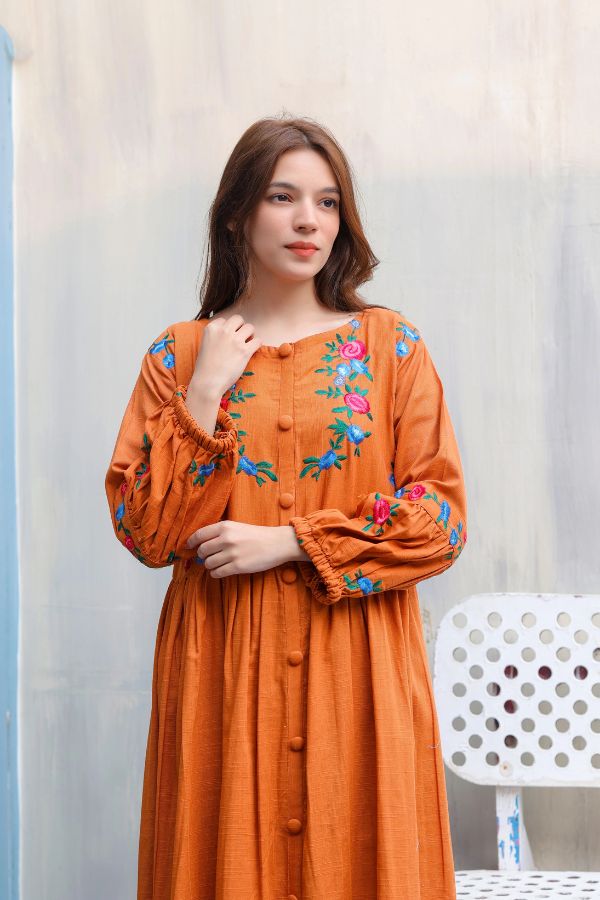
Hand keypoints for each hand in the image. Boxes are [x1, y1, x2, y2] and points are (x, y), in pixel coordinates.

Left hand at [185, 521, 299, 576]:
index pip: (199, 535)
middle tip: (207, 557)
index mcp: (225, 526)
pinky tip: (221, 570)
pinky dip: (216, 573)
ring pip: (208, 564)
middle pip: (202, 551)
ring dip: (210, 566)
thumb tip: (200, 544)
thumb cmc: (257, 535)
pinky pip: (217, 573)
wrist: (277, 543)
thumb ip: (219, 533)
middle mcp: (226, 539)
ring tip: (218, 564)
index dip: (191, 542)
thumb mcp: (237, 527)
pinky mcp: (238, 566)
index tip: (189, 547)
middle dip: (202, 556)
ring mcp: (232, 553)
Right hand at [193, 314, 262, 397]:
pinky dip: (257, 344)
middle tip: (239, 338)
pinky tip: (251, 350)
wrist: (208, 383)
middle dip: (240, 327)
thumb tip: (230, 331)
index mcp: (212, 328)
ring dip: (250, 335)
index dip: (228, 329)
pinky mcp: (244, 351)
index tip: (227, 339)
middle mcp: (223, 331)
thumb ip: (216, 335)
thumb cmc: (206, 367)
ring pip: (250, 327)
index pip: (225, 320)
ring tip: (246, 345)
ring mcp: (234, 340)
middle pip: (238, 319)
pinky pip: (258, 340)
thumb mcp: (205, 344)